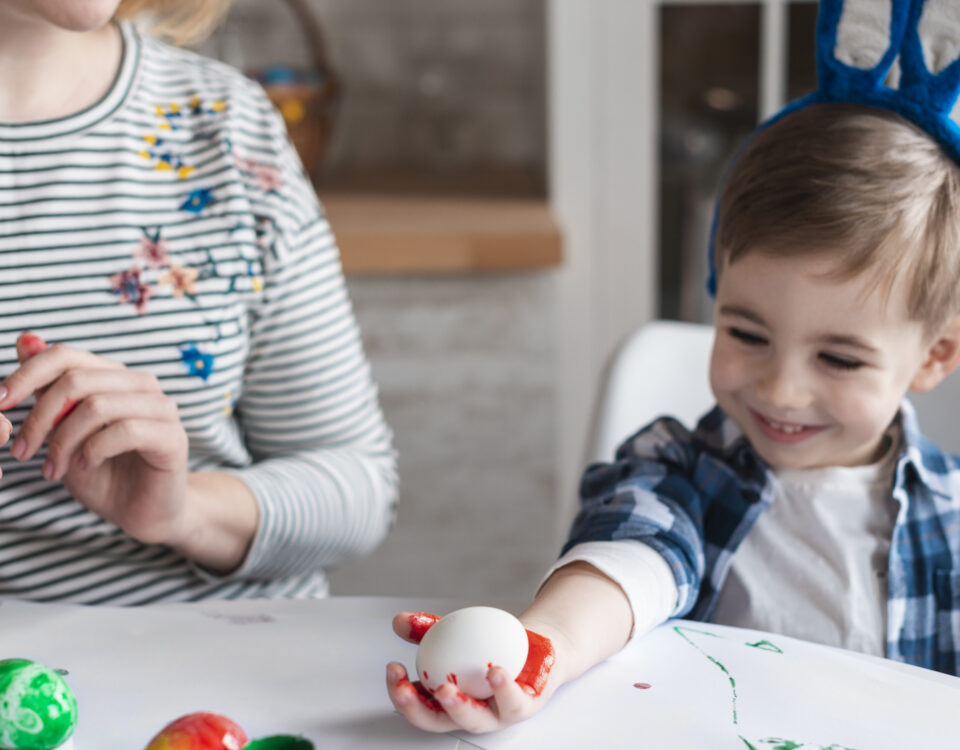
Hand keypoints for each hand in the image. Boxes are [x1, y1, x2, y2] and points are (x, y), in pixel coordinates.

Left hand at [1, 331, 189, 546]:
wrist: (142, 512)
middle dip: (39, 418)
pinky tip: (85, 466)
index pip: (66, 356)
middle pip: (76, 380)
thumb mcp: (63, 430)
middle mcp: (140, 384)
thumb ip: (47, 389)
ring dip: (63, 442)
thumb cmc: (103, 472)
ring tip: (52, 470)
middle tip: (22, 453)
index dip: (27, 375)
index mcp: (113, 376)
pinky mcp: (172, 437)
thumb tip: (25, 338)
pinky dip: (93, 451)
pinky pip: (124, 431)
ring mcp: (161, 408)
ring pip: (97, 406)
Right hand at [385, 611, 558, 733]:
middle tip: (405, 690)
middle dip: (418, 710)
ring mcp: (496, 715)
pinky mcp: (523, 708)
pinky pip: (512, 702)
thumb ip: (426, 629)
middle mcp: (470, 712)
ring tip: (445, 688)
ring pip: (475, 719)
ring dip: (458, 707)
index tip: (393, 669)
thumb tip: (399, 621)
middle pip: (439, 721)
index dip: (401, 693)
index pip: (419, 705)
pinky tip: (494, 671)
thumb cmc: (494, 647)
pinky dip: (502, 687)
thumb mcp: (457, 633)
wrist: (536, 648)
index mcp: (450, 699)